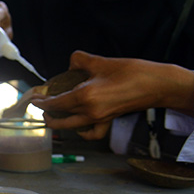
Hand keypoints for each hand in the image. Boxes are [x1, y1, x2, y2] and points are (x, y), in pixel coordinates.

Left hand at [32, 51, 193, 138]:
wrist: (158, 85)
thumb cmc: (133, 72)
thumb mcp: (101, 61)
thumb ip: (80, 60)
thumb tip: (71, 63)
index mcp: (85, 96)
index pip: (56, 103)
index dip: (42, 101)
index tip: (34, 97)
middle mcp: (91, 111)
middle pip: (61, 119)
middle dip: (47, 113)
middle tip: (41, 105)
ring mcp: (101, 119)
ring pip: (73, 127)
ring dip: (61, 122)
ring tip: (54, 114)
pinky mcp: (110, 120)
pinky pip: (93, 132)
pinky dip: (83, 131)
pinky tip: (79, 125)